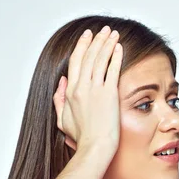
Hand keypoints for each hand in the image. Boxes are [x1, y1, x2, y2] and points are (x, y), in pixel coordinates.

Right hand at [52, 25, 122, 152]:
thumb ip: (59, 99)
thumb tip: (61, 82)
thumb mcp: (63, 119)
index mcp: (70, 92)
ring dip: (106, 44)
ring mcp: (95, 90)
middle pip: (88, 57)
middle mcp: (81, 87)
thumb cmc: (82, 138)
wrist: (95, 147)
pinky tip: (119, 48)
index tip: (87, 38)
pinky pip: (112, 70)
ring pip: (100, 60)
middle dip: (95, 40)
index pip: (75, 63)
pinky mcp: (109, 94)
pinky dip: (115, 57)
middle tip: (102, 30)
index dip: (81, 47)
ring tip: (112, 34)